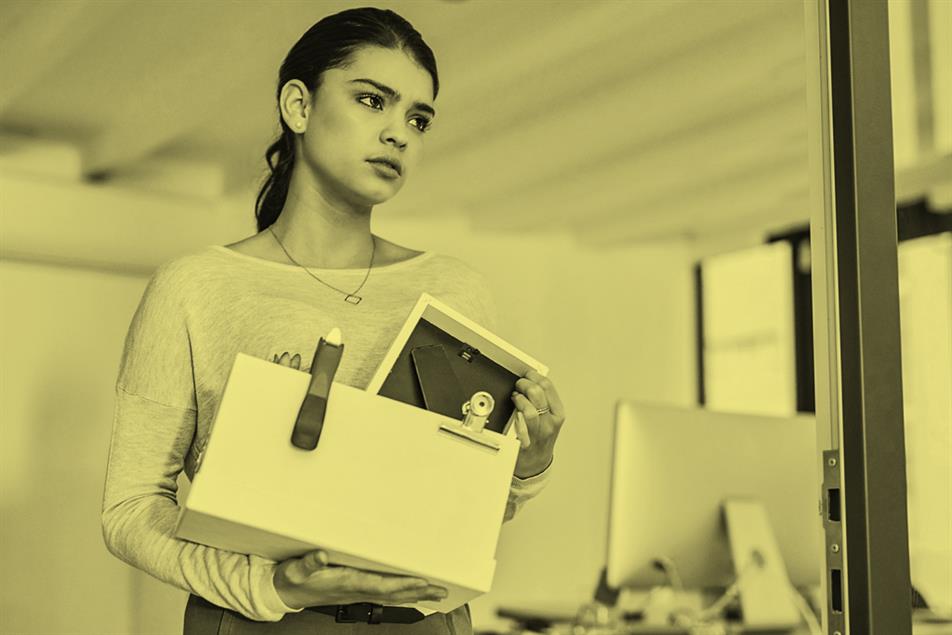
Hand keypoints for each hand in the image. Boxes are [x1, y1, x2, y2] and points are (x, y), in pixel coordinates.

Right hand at [273, 550, 447, 609]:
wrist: (284, 592)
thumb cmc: (292, 579)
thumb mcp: (296, 569)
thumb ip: (309, 562)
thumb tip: (321, 555)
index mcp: (346, 582)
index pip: (380, 585)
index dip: (402, 584)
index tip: (421, 581)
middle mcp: (355, 590)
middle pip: (393, 593)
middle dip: (417, 591)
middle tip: (440, 590)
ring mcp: (356, 593)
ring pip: (391, 595)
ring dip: (414, 594)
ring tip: (435, 592)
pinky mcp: (354, 591)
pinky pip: (384, 594)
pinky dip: (401, 593)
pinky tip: (411, 592)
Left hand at [510, 369, 565, 477]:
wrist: (535, 464)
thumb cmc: (541, 439)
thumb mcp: (549, 418)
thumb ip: (543, 400)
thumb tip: (532, 380)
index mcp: (558, 413)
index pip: (547, 386)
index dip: (534, 376)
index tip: (526, 374)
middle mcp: (550, 423)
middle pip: (537, 393)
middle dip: (524, 383)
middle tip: (518, 384)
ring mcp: (538, 433)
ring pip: (529, 409)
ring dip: (519, 398)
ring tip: (515, 396)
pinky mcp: (525, 441)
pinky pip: (520, 425)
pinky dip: (515, 414)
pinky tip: (513, 410)